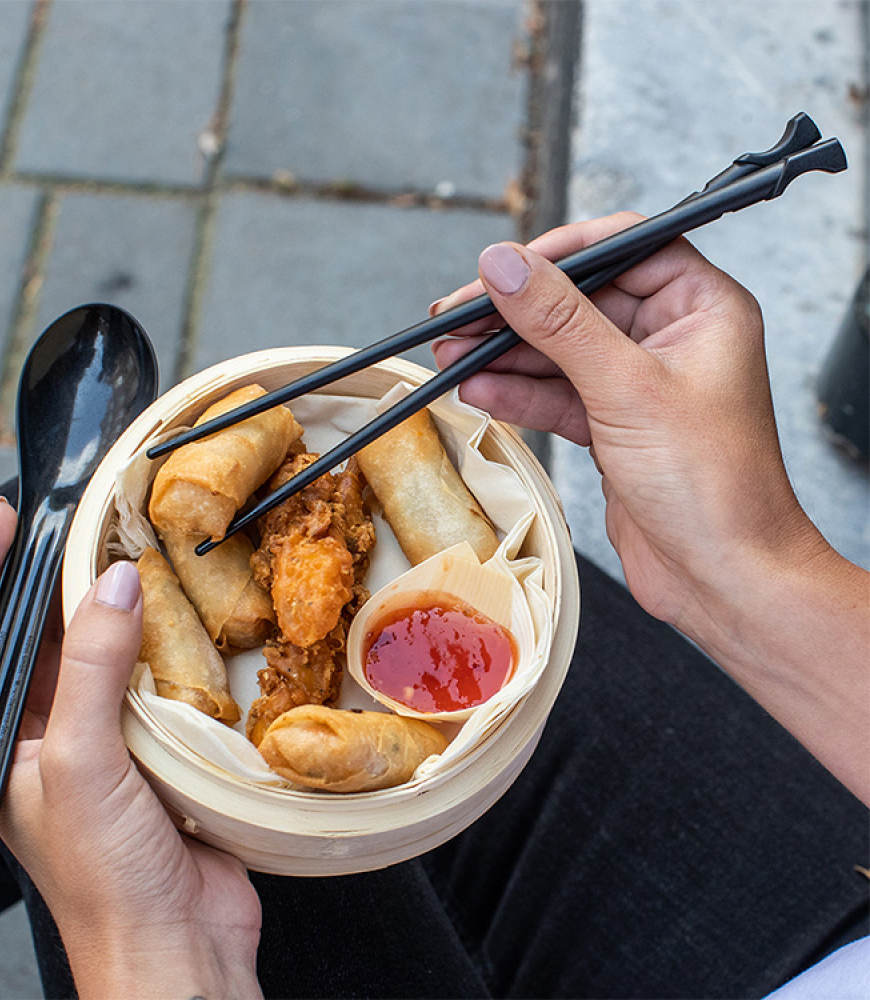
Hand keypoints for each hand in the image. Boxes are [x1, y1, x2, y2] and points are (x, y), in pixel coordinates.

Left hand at [0, 498, 261, 998]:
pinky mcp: (162, 751)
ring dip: (128, 613)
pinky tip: (195, 628)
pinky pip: (162, 684)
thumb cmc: (104, 882)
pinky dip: (177, 652)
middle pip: (50, 637)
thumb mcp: (81, 765)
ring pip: (111, 655)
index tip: (5, 522)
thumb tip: (113, 586)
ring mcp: (108, 742)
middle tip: (97, 528)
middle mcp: (52, 735)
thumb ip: (94, 672)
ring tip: (148, 563)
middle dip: (66, 581)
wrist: (177, 945)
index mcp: (5, 743)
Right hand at [432, 217, 869, 801]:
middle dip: (516, 312)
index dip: (558, 253)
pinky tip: (478, 389)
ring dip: (505, 355)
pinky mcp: (615, 426)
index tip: (502, 265)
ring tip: (451, 352)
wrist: (722, 577)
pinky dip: (518, 394)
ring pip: (561, 352)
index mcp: (702, 308)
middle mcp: (673, 338)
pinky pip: (558, 396)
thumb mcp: (626, 388)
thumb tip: (508, 267)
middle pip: (580, 302)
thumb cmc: (713, 487)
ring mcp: (640, 385)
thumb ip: (560, 321)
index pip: (623, 248)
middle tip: (458, 316)